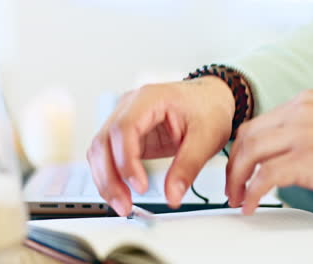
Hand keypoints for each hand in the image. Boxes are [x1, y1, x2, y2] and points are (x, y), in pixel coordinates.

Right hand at [87, 76, 233, 215]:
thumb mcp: (206, 137)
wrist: (211, 98)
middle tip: (125, 205)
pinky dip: (112, 177)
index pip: (124, 128)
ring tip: (123, 204)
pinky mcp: (127, 135)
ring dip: (106, 181)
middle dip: (109, 178)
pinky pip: (109, 156)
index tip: (140, 186)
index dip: (126, 161)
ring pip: (100, 151)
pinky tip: (122, 193)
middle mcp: (130, 107)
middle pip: (103, 142)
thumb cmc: (208, 107)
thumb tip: (173, 195)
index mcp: (149, 98)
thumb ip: (188, 167)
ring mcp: (125, 119)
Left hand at [226, 90, 312, 214]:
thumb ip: (303, 129)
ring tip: (237, 198)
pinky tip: (251, 204)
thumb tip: (280, 153)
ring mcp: (303, 134)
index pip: (257, 124)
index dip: (241, 149)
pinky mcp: (310, 160)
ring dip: (237, 180)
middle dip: (232, 165)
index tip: (237, 167)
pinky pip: (266, 176)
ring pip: (250, 154)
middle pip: (247, 137)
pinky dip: (253, 193)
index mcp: (302, 103)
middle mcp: (299, 113)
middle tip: (231, 186)